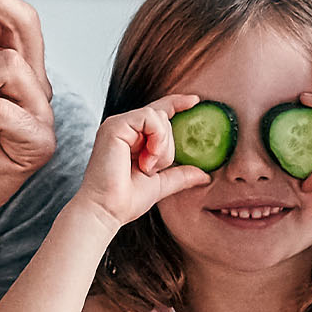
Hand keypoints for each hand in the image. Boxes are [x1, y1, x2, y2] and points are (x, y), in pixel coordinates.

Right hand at [71, 95, 216, 226]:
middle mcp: (123, 127)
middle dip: (167, 146)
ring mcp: (118, 124)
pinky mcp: (115, 125)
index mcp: (131, 137)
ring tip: (148, 166)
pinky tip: (147, 159)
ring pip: (158, 116)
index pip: (157, 112)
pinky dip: (156, 138)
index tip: (196, 101)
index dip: (177, 103)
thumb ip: (181, 175)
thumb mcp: (161, 184)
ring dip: (162, 145)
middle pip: (163, 117)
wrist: (107, 210)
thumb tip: (205, 175)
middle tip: (153, 168)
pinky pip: (149, 117)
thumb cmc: (127, 200)